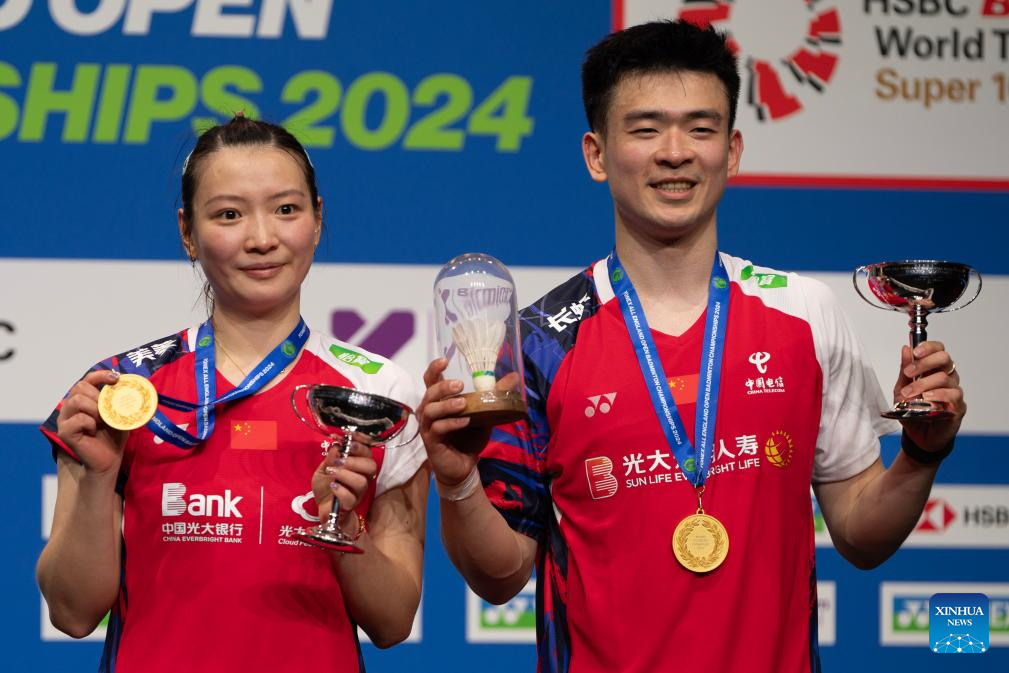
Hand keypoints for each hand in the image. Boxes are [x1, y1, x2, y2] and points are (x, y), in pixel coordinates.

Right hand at [56, 370, 127, 474]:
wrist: (108, 459)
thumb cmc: (113, 436)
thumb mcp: (121, 415)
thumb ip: (125, 402)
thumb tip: (142, 389)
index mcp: (84, 399)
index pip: (87, 379)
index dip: (100, 375)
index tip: (116, 378)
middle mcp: (70, 406)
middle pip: (80, 387)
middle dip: (98, 395)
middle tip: (109, 409)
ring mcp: (65, 419)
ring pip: (76, 401)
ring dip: (94, 409)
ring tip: (102, 420)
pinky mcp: (64, 432)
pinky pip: (77, 419)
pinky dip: (89, 423)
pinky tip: (94, 431)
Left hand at [311, 433, 377, 521]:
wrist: (323, 508)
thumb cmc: (326, 487)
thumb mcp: (324, 469)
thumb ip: (330, 458)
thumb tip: (337, 446)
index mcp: (358, 465)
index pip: (367, 450)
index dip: (361, 441)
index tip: (349, 435)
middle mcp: (363, 477)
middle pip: (371, 466)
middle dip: (356, 459)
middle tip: (340, 459)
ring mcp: (358, 492)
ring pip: (362, 481)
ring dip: (346, 474)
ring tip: (332, 472)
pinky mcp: (351, 505)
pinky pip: (351, 497)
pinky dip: (341, 490)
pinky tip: (332, 486)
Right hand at [418, 358, 492, 487]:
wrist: (464, 465)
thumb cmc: (470, 436)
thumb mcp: (485, 414)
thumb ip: (495, 396)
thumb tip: (514, 376)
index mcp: (440, 401)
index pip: (430, 380)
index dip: (434, 369)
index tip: (445, 360)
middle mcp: (429, 411)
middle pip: (429, 392)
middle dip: (443, 386)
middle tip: (460, 385)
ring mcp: (428, 426)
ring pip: (429, 410)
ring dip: (446, 405)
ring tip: (463, 404)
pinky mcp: (431, 442)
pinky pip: (437, 429)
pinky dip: (451, 424)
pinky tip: (465, 421)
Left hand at [893, 341, 964, 451]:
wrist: (917, 435)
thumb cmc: (911, 410)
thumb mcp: (901, 388)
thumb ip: (905, 370)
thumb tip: (905, 349)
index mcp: (934, 369)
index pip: (938, 350)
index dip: (928, 347)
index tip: (915, 352)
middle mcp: (947, 377)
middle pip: (945, 359)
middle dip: (925, 363)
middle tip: (909, 373)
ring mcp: (954, 391)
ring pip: (945, 378)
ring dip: (924, 384)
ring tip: (910, 393)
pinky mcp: (958, 407)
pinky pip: (952, 396)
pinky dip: (938, 396)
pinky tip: (927, 399)